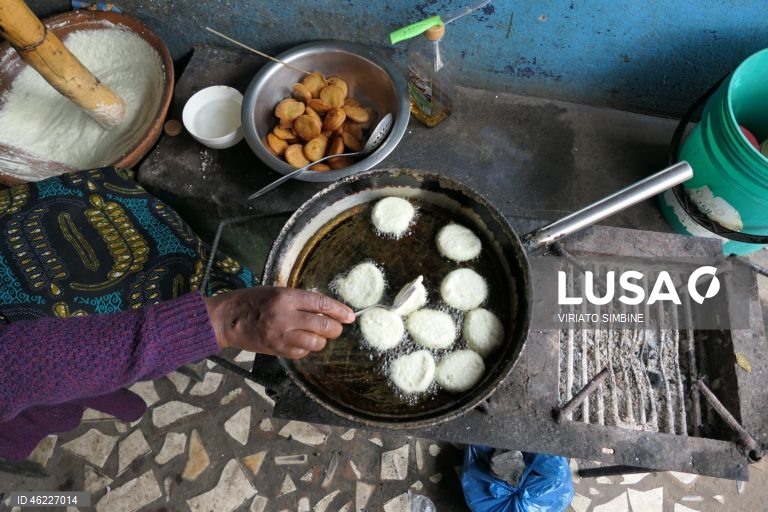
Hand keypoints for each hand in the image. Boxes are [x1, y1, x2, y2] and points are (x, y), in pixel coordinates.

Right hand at [203, 286, 353, 358]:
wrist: (228, 319)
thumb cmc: (253, 301)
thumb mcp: (277, 292)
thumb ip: (300, 300)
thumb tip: (327, 310)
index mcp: (287, 297)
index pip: (321, 304)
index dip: (339, 311)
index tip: (350, 316)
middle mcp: (285, 316)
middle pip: (323, 326)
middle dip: (335, 329)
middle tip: (336, 328)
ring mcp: (281, 335)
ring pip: (315, 343)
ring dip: (321, 341)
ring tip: (316, 335)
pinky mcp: (277, 350)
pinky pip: (301, 353)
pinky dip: (306, 349)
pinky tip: (300, 342)